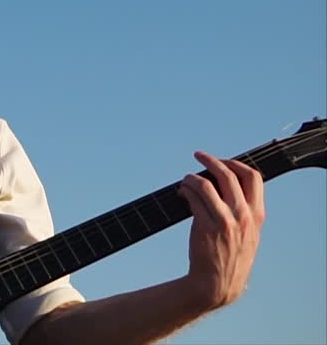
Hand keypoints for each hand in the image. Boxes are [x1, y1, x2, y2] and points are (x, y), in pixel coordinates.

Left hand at [176, 150, 264, 310]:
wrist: (218, 283)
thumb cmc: (231, 256)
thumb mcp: (249, 234)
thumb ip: (245, 212)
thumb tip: (227, 185)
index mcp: (257, 216)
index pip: (253, 177)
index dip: (236, 164)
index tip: (223, 161)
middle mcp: (243, 216)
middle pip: (228, 175)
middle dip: (211, 161)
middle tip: (199, 155)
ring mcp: (224, 221)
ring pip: (206, 184)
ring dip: (192, 177)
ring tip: (185, 181)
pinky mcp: (205, 226)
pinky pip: (193, 198)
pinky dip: (185, 190)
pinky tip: (181, 193)